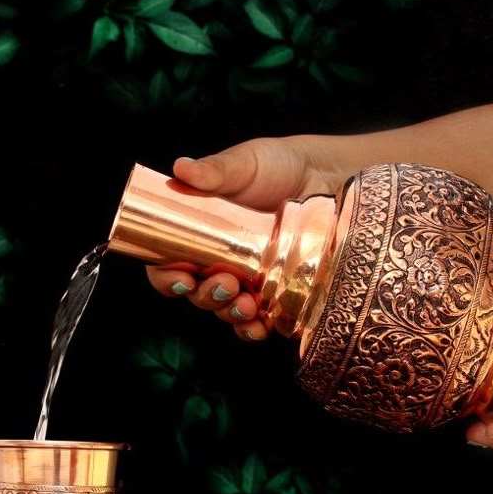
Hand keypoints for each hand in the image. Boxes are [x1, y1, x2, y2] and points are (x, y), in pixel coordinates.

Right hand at [146, 136, 346, 340]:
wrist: (325, 176)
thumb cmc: (276, 166)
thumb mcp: (244, 164)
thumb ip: (214, 170)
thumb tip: (182, 168)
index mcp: (198, 236)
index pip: (167, 265)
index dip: (167, 279)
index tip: (181, 279)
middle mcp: (217, 263)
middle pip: (197, 295)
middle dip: (206, 297)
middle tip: (225, 285)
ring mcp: (246, 282)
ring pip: (226, 311)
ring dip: (231, 314)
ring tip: (246, 304)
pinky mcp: (274, 294)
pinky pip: (259, 322)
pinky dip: (255, 329)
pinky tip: (261, 325)